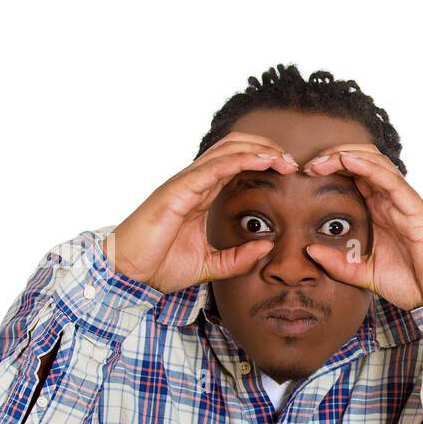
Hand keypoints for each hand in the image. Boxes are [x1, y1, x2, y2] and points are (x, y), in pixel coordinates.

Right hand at [104, 131, 298, 293]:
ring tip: (283, 159)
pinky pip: (212, 168)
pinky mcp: (177, 191)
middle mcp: (194, 183)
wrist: (129, 275)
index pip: (236, 164)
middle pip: (234, 148)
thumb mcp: (210, 266)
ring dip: (259, 150)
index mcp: (201, 195)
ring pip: (226, 151)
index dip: (263, 161)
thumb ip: (238, 258)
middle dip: (266, 149)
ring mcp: (185, 184)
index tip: (289, 171)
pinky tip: (263, 161)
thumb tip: (267, 247)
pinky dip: (240, 160)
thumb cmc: (160, 266)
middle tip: (293, 163)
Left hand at [299, 144, 422, 309]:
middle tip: (308, 166)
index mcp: (381, 212)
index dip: (330, 169)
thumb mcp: (366, 275)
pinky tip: (347, 161)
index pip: (355, 177)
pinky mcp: (416, 210)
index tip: (305, 175)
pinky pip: (392, 180)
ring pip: (376, 163)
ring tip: (322, 160)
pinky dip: (369, 166)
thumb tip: (309, 251)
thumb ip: (339, 264)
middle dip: (334, 156)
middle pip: (363, 161)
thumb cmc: (415, 284)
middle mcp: (393, 202)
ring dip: (346, 155)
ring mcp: (405, 203)